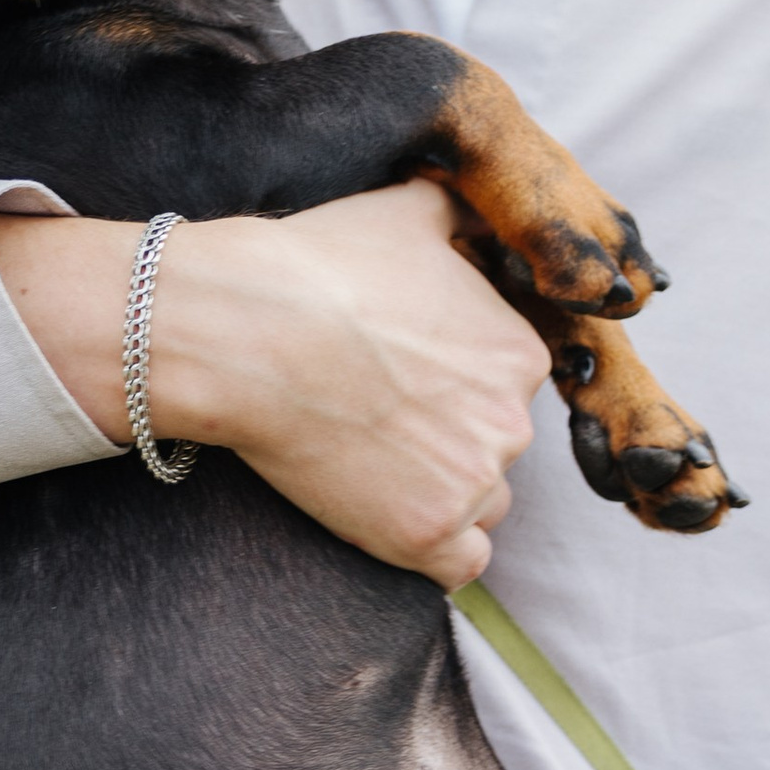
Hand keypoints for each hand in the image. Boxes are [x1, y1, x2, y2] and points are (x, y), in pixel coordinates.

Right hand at [0, 183, 548, 587]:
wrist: (249, 332)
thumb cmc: (320, 266)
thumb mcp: (409, 210)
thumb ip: (463, 213)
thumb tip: (480, 204)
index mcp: (520, 353)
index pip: (508, 385)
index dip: (454, 383)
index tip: (401, 376)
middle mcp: (513, 422)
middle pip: (495, 446)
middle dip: (449, 436)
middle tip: (377, 416)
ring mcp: (472, 482)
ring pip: (481, 502)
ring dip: (441, 490)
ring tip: (373, 462)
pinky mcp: (426, 535)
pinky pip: (461, 565)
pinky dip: (433, 547)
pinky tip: (389, 516)